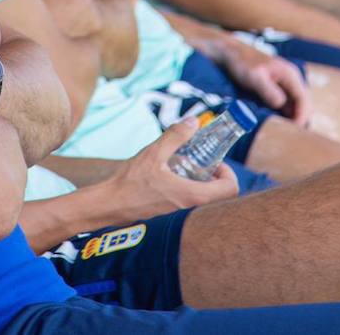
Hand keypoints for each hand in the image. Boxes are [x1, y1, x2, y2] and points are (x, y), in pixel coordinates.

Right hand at [103, 120, 238, 216]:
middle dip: (216, 179)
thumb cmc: (130, 182)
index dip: (228, 173)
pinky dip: (190, 192)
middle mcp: (190, 209)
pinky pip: (191, 206)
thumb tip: (194, 122)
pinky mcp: (171, 218)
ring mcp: (181, 216)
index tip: (216, 163)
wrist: (110, 206)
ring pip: (206, 202)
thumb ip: (176, 136)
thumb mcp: (154, 153)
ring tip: (186, 169)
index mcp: (192, 195)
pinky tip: (171, 179)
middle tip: (204, 164)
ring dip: (203, 185)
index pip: (230, 189)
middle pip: (221, 197)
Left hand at [220, 37, 312, 126]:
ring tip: (285, 134)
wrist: (231, 53)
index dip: (302, 116)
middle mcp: (291, 80)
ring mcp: (285, 85)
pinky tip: (278, 125)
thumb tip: (281, 105)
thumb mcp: (255, 77)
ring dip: (293, 118)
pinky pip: (287, 105)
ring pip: (296, 106)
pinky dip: (285, 115)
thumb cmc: (242, 63)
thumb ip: (268, 91)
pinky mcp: (277, 89)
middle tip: (291, 137)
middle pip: (304, 104)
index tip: (294, 132)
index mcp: (290, 75)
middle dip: (300, 120)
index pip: (303, 99)